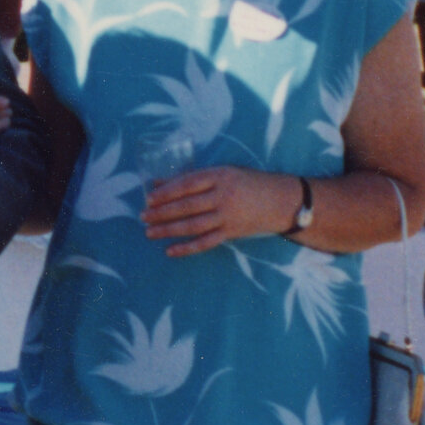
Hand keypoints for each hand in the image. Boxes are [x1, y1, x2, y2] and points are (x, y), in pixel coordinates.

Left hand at [143, 166, 298, 256]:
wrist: (282, 200)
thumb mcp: (224, 173)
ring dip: (169, 229)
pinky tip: (170, 251)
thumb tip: (159, 183)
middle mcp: (224, 195)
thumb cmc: (248, 183)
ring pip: (193, 225)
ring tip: (149, 232)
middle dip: (162, 212)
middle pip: (187, 206)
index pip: (187, 183)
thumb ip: (193, 178)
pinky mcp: (232, 232)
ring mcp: (228, 216)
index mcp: (221, 175)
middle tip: (143, 216)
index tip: (149, 198)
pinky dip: (187, 248)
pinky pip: (206, 242)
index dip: (166, 191)